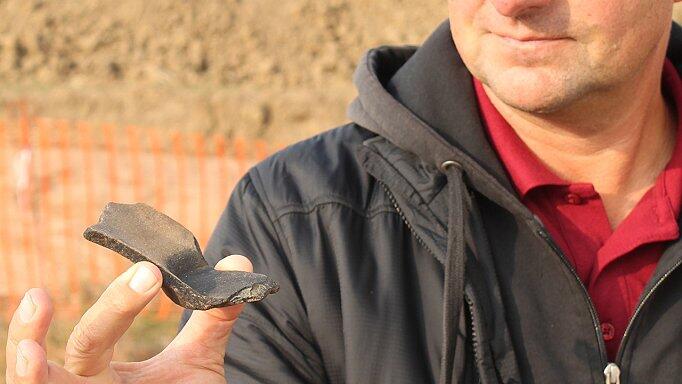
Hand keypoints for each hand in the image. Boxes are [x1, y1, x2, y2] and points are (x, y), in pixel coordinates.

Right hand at [4, 255, 252, 383]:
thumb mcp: (199, 360)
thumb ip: (214, 316)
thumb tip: (237, 262)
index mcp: (106, 368)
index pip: (98, 332)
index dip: (120, 301)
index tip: (153, 270)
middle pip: (82, 348)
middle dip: (111, 311)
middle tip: (147, 274)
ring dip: (27, 371)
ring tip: (29, 345)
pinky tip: (30, 367)